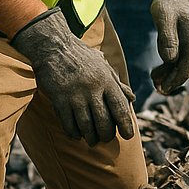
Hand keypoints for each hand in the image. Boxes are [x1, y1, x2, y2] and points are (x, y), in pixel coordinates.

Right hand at [10, 8, 134, 145]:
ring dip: (91, 136)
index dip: (126, 124)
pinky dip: (73, 133)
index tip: (128, 136)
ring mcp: (75, 95)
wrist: (55, 48)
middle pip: (104, 121)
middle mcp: (93, 89)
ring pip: (86, 125)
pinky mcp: (59, 100)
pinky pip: (68, 123)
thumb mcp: (104, 67)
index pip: (120, 107)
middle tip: (106, 138)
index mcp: (107, 80)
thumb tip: (133, 99)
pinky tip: (76, 135)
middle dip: (107, 134)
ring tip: (93, 140)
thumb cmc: (83, 58)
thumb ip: (118, 84)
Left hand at [147, 0, 188, 94]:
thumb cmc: (168, 0)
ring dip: (171, 73)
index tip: (163, 90)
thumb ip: (167, 38)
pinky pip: (181, 55)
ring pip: (184, 63)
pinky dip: (171, 64)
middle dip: (173, 80)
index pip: (187, 67)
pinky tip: (159, 66)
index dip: (175, 81)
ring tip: (154, 78)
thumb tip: (170, 60)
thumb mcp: (164, 18)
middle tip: (156, 87)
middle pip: (187, 68)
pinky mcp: (186, 36)